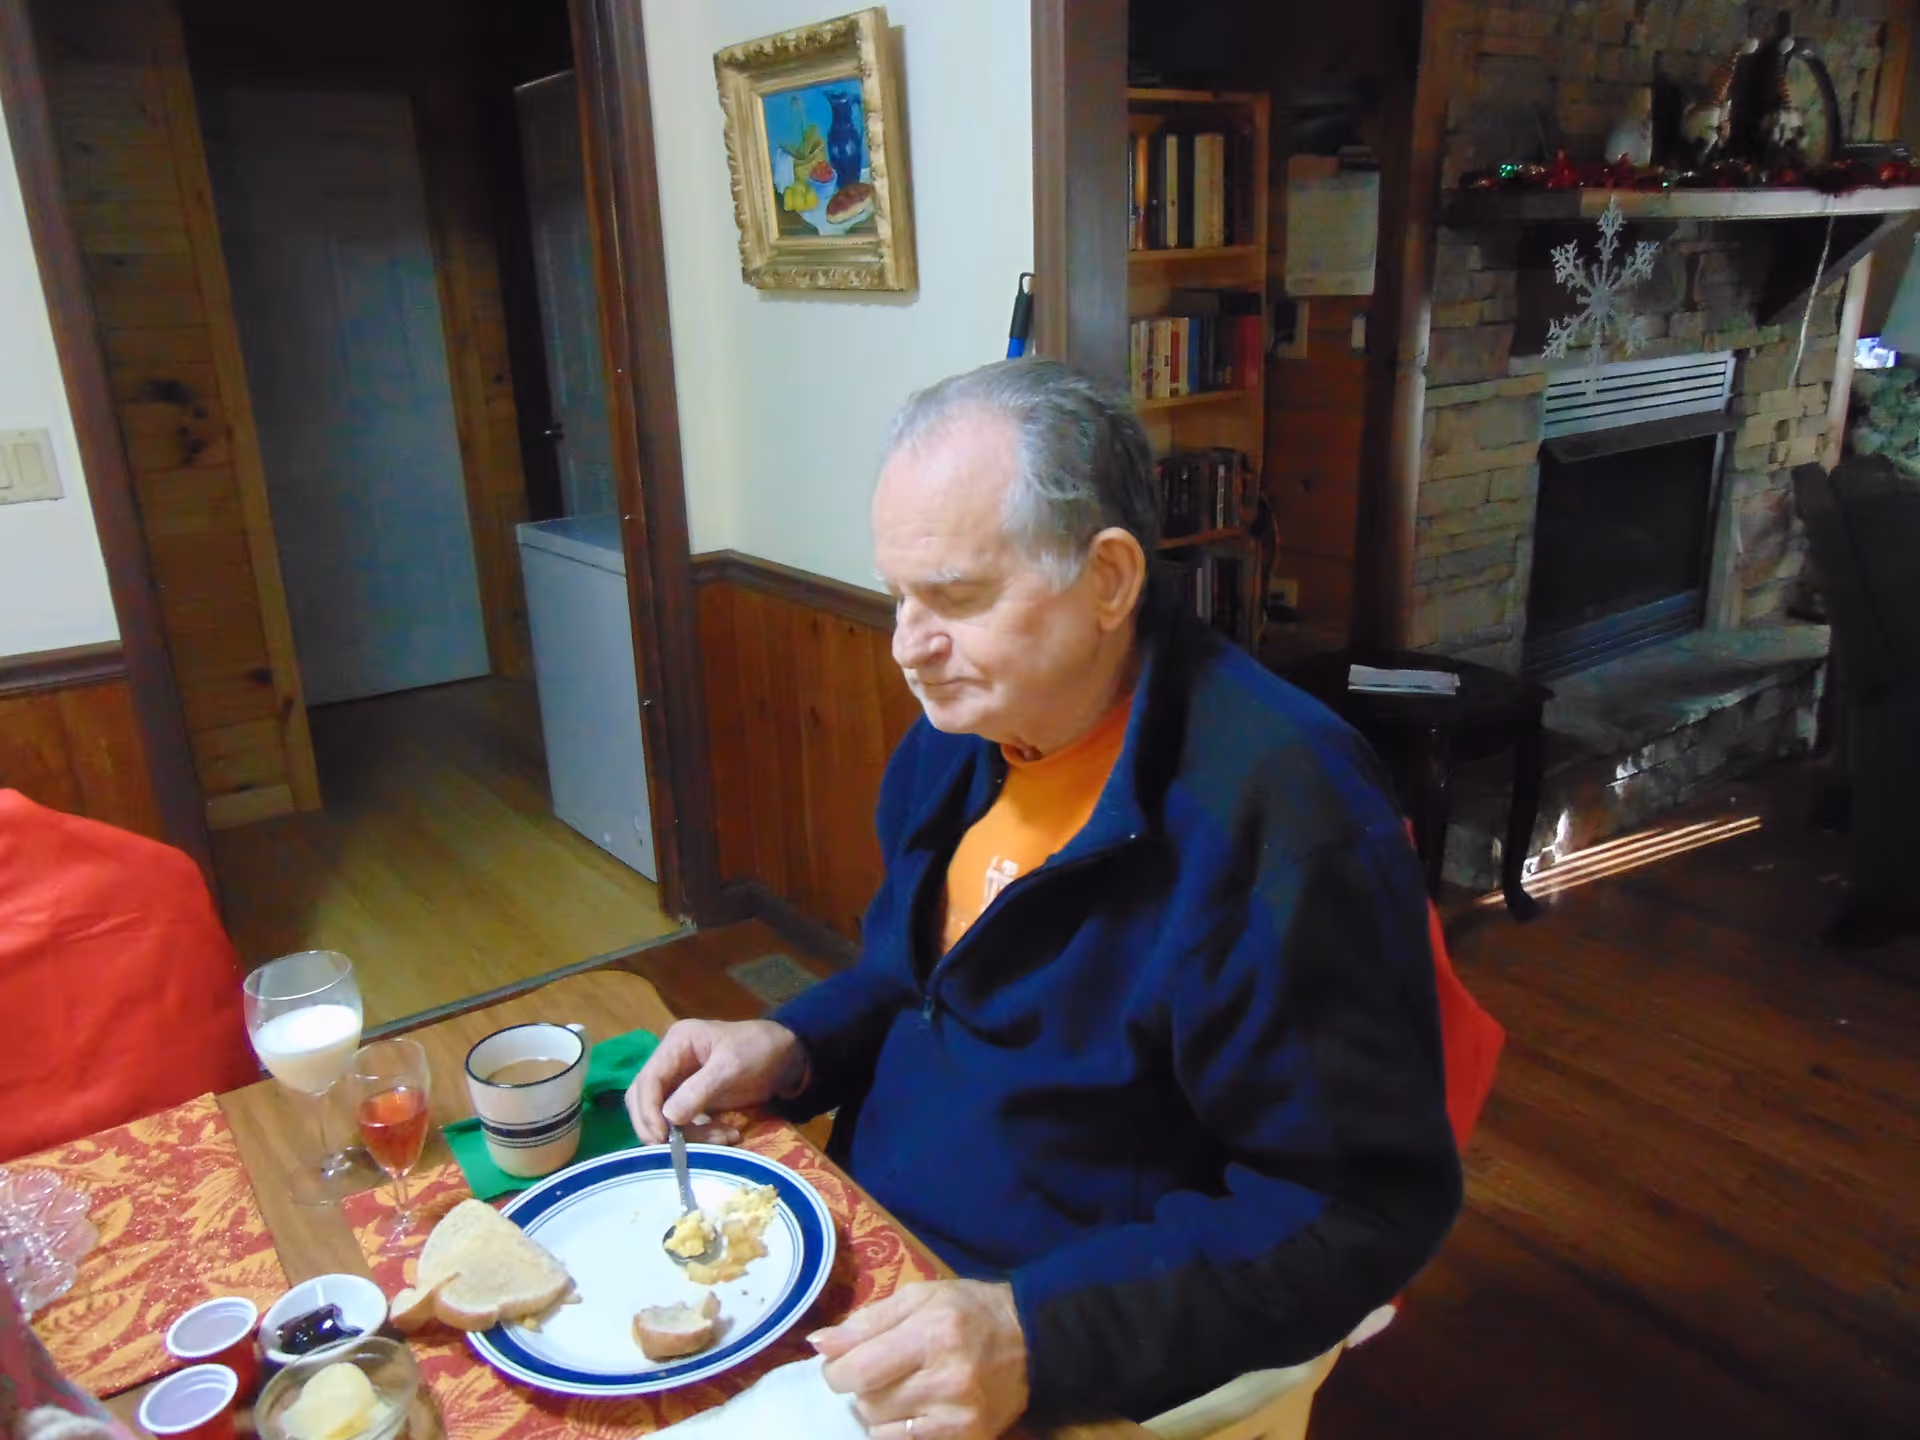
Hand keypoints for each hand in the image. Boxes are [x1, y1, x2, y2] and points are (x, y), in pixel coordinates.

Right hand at [624, 1018, 806, 1144]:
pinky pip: (684, 1122)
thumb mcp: (730, 1067)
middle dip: (659, 1126)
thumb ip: (698, 1091)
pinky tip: (727, 1135)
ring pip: (663, 1115)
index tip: (661, 1137)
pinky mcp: (693, 1098)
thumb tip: (668, 1119)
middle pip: (645, 1099)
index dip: (648, 1110)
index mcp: (676, 1043)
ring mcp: (681, 1080)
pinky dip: (701, 1134)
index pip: (647, 1080)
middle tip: (676, 1149)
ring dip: (687, 1134)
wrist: (788, 1056)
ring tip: (721, 1138)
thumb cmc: (759, 1051)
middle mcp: (672, 1060)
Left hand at [811, 1280, 1028, 1439]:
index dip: (836, 1371)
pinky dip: (897, 1427)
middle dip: (860, 1386)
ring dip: (878, 1407)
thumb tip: (818, 1344)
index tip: (842, 1362)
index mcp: (932, 1333)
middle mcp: (946, 1378)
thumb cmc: (970, 1310)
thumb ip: (866, 1320)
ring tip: (901, 1386)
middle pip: (866, 1401)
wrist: (1032, 1342)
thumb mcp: (920, 1296)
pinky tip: (914, 1406)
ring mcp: (957, 1416)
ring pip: (880, 1426)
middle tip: (879, 1369)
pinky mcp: (965, 1438)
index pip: (857, 1370)